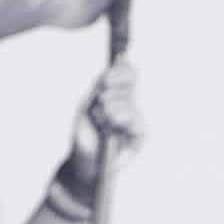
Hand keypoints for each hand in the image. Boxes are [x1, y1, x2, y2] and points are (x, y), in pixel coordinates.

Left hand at [65, 59, 143, 188]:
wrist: (82, 162)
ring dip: (110, 110)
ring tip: (101, 122)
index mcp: (119, 95)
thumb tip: (120, 61)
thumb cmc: (84, 134)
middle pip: (130, 84)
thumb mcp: (87, 104)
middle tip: (99, 107)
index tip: (105, 80)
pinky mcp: (141, 136)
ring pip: (130, 102)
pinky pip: (136, 121)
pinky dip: (121, 120)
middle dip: (110, 93)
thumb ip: (101, 84)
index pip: (130, 73)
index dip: (121, 72)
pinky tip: (110, 128)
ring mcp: (137, 120)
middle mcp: (130, 105)